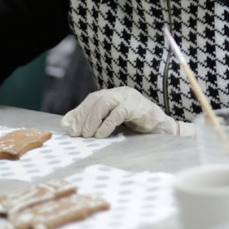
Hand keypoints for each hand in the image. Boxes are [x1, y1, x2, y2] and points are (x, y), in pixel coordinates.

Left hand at [61, 86, 192, 137]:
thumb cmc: (136, 126)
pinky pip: (118, 112)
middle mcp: (120, 92)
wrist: (161, 129)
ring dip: (92, 120)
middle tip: (77, 134)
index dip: (79, 112)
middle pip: (96, 99)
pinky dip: (107, 124)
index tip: (70, 128)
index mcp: (113, 94)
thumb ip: (91, 120)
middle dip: (84, 116)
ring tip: (87, 135)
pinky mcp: (137, 106)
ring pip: (104, 102)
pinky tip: (101, 135)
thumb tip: (66, 122)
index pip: (92, 99)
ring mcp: (129, 97)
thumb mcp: (111, 123)